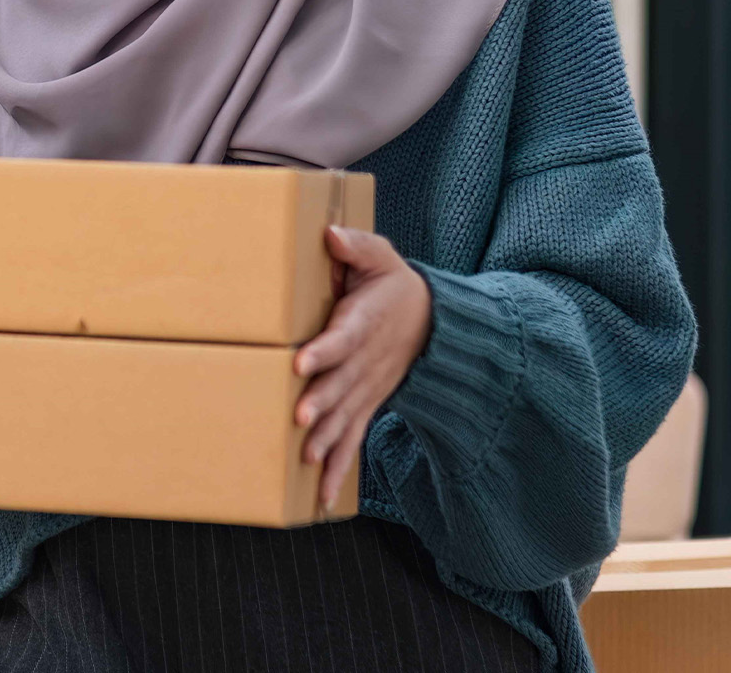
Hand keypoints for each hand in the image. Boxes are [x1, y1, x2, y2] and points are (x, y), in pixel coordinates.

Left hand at [293, 226, 430, 509]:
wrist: (431, 324)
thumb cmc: (392, 284)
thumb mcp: (380, 255)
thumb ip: (356, 246)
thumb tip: (331, 234)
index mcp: (363, 323)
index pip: (341, 338)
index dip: (322, 350)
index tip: (301, 361)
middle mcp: (365, 363)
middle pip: (341, 385)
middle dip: (321, 403)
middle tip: (299, 418)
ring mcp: (367, 389)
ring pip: (346, 417)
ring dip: (328, 439)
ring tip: (309, 459)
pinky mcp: (366, 405)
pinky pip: (353, 439)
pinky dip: (340, 469)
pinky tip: (323, 497)